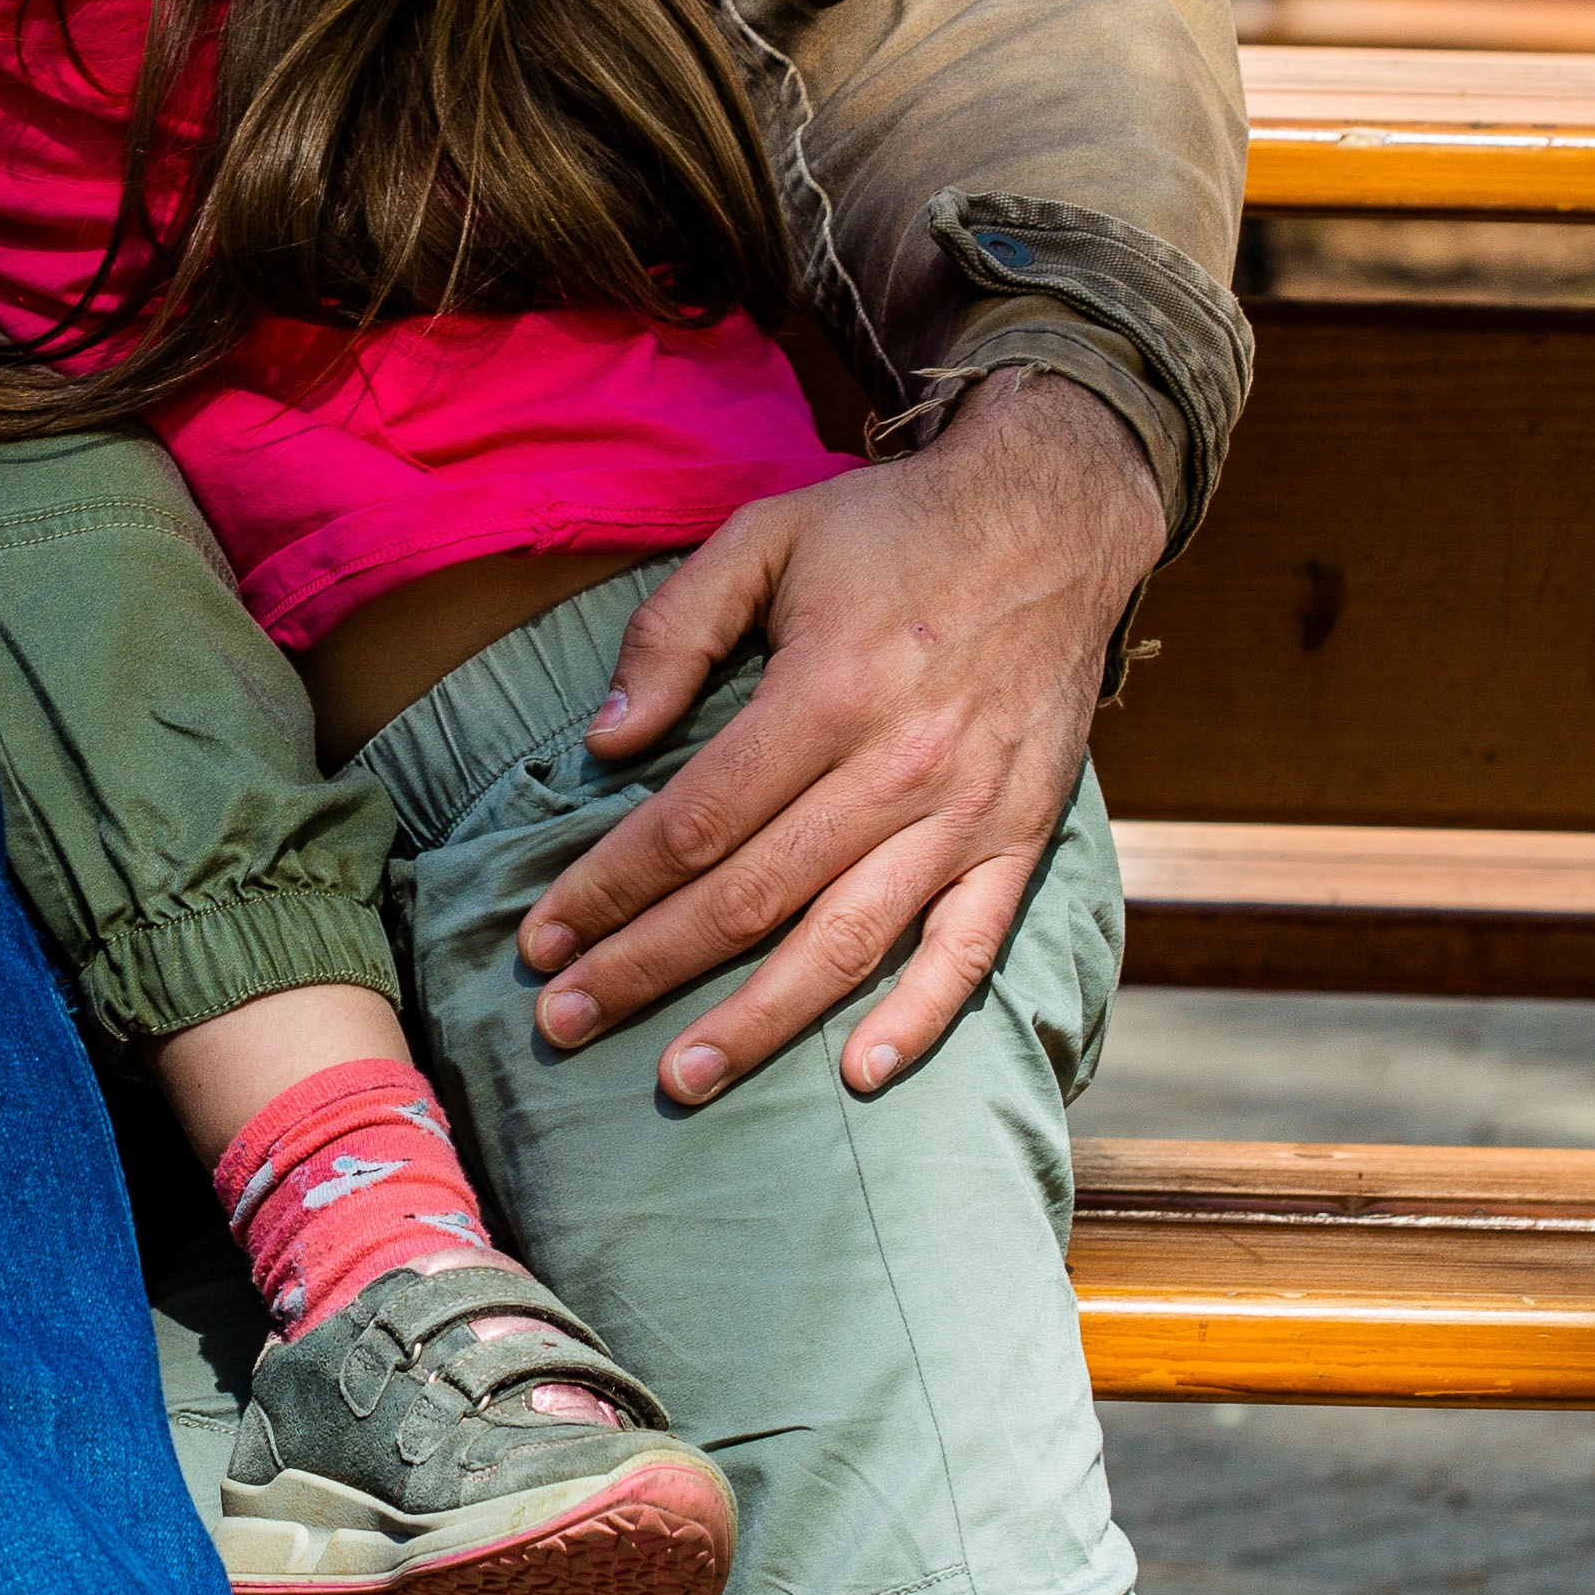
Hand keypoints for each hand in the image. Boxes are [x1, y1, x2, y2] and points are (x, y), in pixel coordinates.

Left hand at [516, 370, 1165, 1103]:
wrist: (1056, 516)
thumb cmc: (892, 530)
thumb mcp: (766, 535)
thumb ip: (675, 629)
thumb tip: (605, 741)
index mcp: (825, 691)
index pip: (691, 822)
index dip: (606, 889)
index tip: (538, 940)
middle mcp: (899, 766)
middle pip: (749, 897)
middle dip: (644, 969)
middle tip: (562, 1024)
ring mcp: (968, 813)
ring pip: (846, 942)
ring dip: (759, 1022)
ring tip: (681, 1078)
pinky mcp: (1022, 837)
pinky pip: (970, 948)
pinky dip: (920, 1018)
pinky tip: (857, 1073)